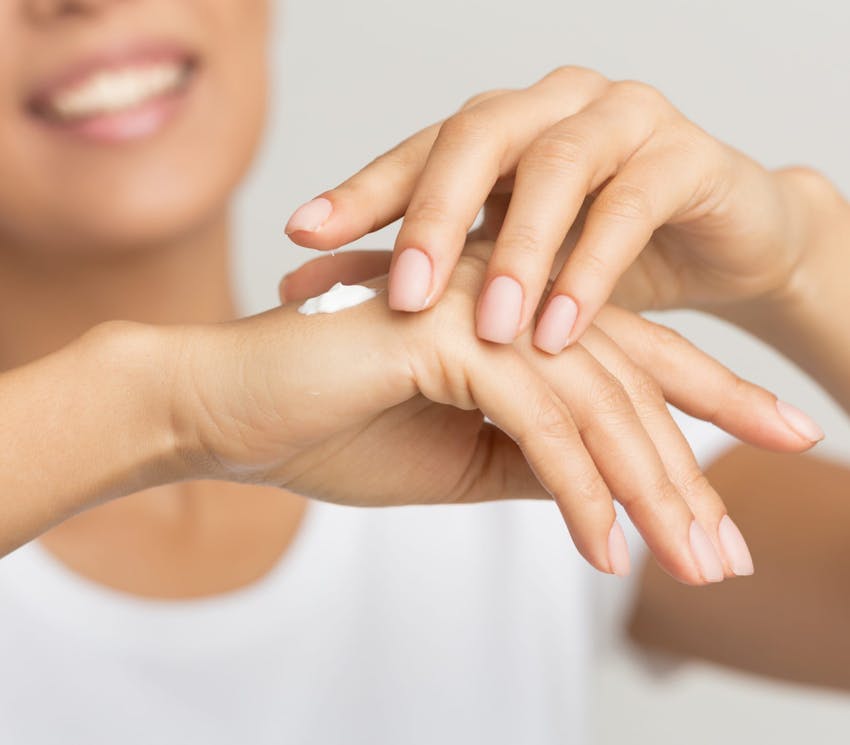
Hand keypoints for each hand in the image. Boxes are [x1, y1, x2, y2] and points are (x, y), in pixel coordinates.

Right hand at [264, 242, 813, 582]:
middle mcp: (507, 301)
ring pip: (597, 399)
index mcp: (513, 323)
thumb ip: (535, 464)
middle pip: (632, 383)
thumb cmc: (329, 429)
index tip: (735, 497)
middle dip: (692, 472)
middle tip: (731, 555)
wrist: (226, 407)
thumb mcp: (458, 462)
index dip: (696, 426)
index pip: (627, 370)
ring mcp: (477, 308)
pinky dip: (576, 486)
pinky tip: (603, 550)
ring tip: (690, 566)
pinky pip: (536, 416)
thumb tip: (607, 495)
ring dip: (649, 489)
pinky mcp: (442, 332)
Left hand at [285, 66, 818, 355]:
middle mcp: (555, 107)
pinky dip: (591, 271)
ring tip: (488, 332)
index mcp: (504, 129)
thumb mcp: (499, 275)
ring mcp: (624, 120)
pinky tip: (559, 332)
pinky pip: (632, 206)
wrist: (722, 252)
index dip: (361, 192)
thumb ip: (416, 281)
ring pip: (556, 167)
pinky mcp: (689, 156)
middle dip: (433, 218)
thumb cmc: (598, 265)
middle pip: (478, 137)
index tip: (304, 238)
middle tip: (401, 298)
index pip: (419, 151)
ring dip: (519, 254)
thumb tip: (293, 292)